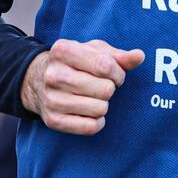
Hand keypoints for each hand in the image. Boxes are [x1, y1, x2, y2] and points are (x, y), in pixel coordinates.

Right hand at [21, 39, 144, 134]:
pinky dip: (97, 122)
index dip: (118, 74)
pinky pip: (90, 127)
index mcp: (63, 50)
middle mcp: (53, 74)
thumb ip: (120, 56)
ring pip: (100, 109)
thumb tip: (139, 56)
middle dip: (110, 89)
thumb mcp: (95, 52)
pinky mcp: (53, 120)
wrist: (38, 81)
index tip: (115, 75)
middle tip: (101, 86)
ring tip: (93, 98)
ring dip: (103, 105)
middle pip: (105, 90)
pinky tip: (90, 112)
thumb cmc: (75, 63)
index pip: (105, 66)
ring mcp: (51, 99)